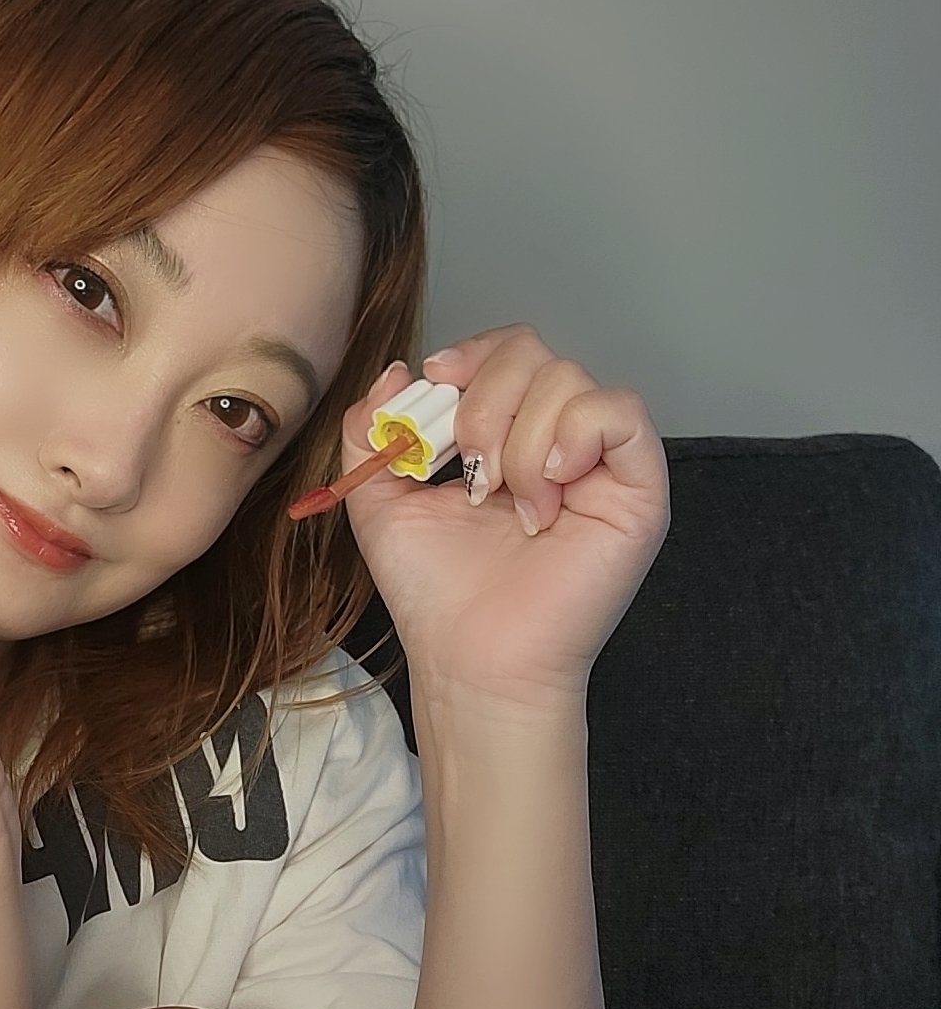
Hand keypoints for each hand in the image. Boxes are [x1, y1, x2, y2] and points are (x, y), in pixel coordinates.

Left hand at [339, 324, 670, 709]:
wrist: (471, 658)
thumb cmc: (436, 591)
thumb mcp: (379, 499)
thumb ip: (370, 430)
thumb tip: (397, 372)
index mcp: (504, 434)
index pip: (504, 351)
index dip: (470, 353)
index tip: (436, 383)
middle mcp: (555, 439)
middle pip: (534, 352)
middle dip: (487, 401)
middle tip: (471, 472)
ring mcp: (599, 462)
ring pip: (570, 381)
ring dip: (520, 440)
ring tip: (508, 503)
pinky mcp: (637, 489)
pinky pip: (621, 414)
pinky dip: (575, 437)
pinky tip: (546, 488)